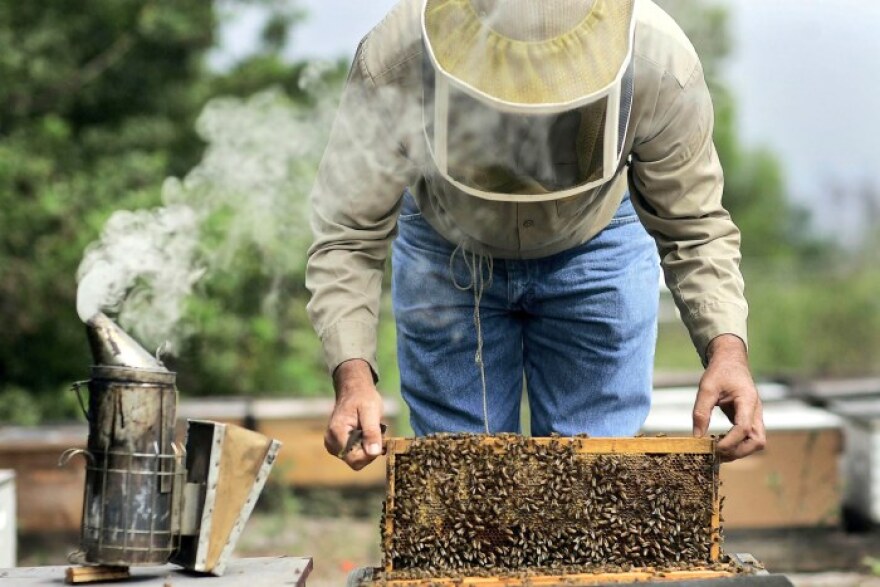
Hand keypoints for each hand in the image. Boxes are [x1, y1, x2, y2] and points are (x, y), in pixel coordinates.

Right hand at [325, 359, 384, 469]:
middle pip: (355, 461)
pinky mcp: (337, 446)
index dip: (370, 454)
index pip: (354, 458)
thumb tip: (374, 453)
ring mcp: (333, 445)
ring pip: (355, 459)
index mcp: (337, 432)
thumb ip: (372, 432)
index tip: (380, 440)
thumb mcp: (371, 411)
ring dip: (367, 448)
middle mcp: (331, 441)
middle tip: (376, 432)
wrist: (354, 390)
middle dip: (369, 450)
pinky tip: (366, 434)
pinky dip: (363, 447)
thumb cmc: (363, 398)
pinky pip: (354, 455)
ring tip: (370, 431)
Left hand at [692, 334, 765, 461]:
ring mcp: (755, 416)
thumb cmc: (720, 371)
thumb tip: (697, 436)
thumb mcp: (706, 388)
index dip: (731, 442)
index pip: (744, 428)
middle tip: (717, 454)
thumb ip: (701, 411)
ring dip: (739, 450)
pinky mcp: (750, 419)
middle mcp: (756, 411)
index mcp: (748, 400)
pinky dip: (737, 444)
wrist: (731, 360)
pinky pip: (749, 437)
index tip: (715, 448)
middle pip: (758, 441)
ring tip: (717, 452)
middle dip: (739, 451)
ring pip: (756, 441)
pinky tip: (720, 444)